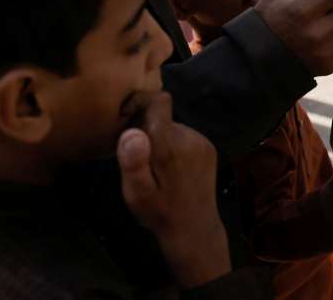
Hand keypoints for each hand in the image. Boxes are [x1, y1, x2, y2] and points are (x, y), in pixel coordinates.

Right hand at [117, 91, 229, 288]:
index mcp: (170, 146)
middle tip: (133, 155)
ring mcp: (202, 142)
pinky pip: (184, 136)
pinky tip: (169, 169)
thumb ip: (133, 162)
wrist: (194, 230)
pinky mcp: (208, 148)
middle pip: (162, 116)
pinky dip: (172, 145)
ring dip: (159, 139)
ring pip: (172, 127)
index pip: (158, 102)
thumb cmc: (160, 213)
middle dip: (145, 128)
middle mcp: (190, 137)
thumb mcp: (138, 194)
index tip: (124, 116)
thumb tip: (132, 131)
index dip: (139, 102)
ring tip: (152, 167)